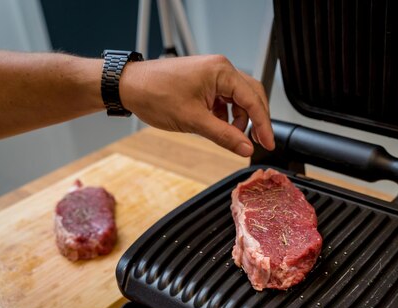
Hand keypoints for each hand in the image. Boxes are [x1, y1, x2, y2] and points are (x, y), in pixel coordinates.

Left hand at [119, 55, 274, 156]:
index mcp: (222, 72)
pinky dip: (226, 115)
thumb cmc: (155, 95)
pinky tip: (218, 127)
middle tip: (257, 142)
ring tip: (231, 136)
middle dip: (255, 120)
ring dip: (239, 119)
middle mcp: (220, 68)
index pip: (253, 100)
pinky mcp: (204, 81)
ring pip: (238, 99)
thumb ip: (224, 136)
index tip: (268, 143)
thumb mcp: (194, 121)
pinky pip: (225, 99)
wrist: (129, 86)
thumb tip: (246, 148)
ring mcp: (212, 74)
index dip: (263, 124)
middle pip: (251, 96)